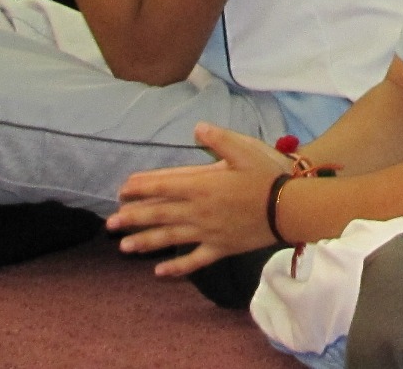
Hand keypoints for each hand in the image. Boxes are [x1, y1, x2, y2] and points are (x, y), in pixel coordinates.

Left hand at [110, 122, 289, 275]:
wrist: (291, 207)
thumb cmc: (269, 174)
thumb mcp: (245, 148)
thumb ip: (218, 139)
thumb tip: (197, 128)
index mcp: (203, 184)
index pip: (164, 185)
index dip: (141, 187)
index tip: (122, 190)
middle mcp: (199, 210)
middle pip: (159, 214)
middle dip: (133, 217)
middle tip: (110, 224)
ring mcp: (208, 232)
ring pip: (170, 238)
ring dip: (145, 242)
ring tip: (124, 247)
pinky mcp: (220, 248)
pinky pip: (194, 260)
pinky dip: (176, 268)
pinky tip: (159, 273)